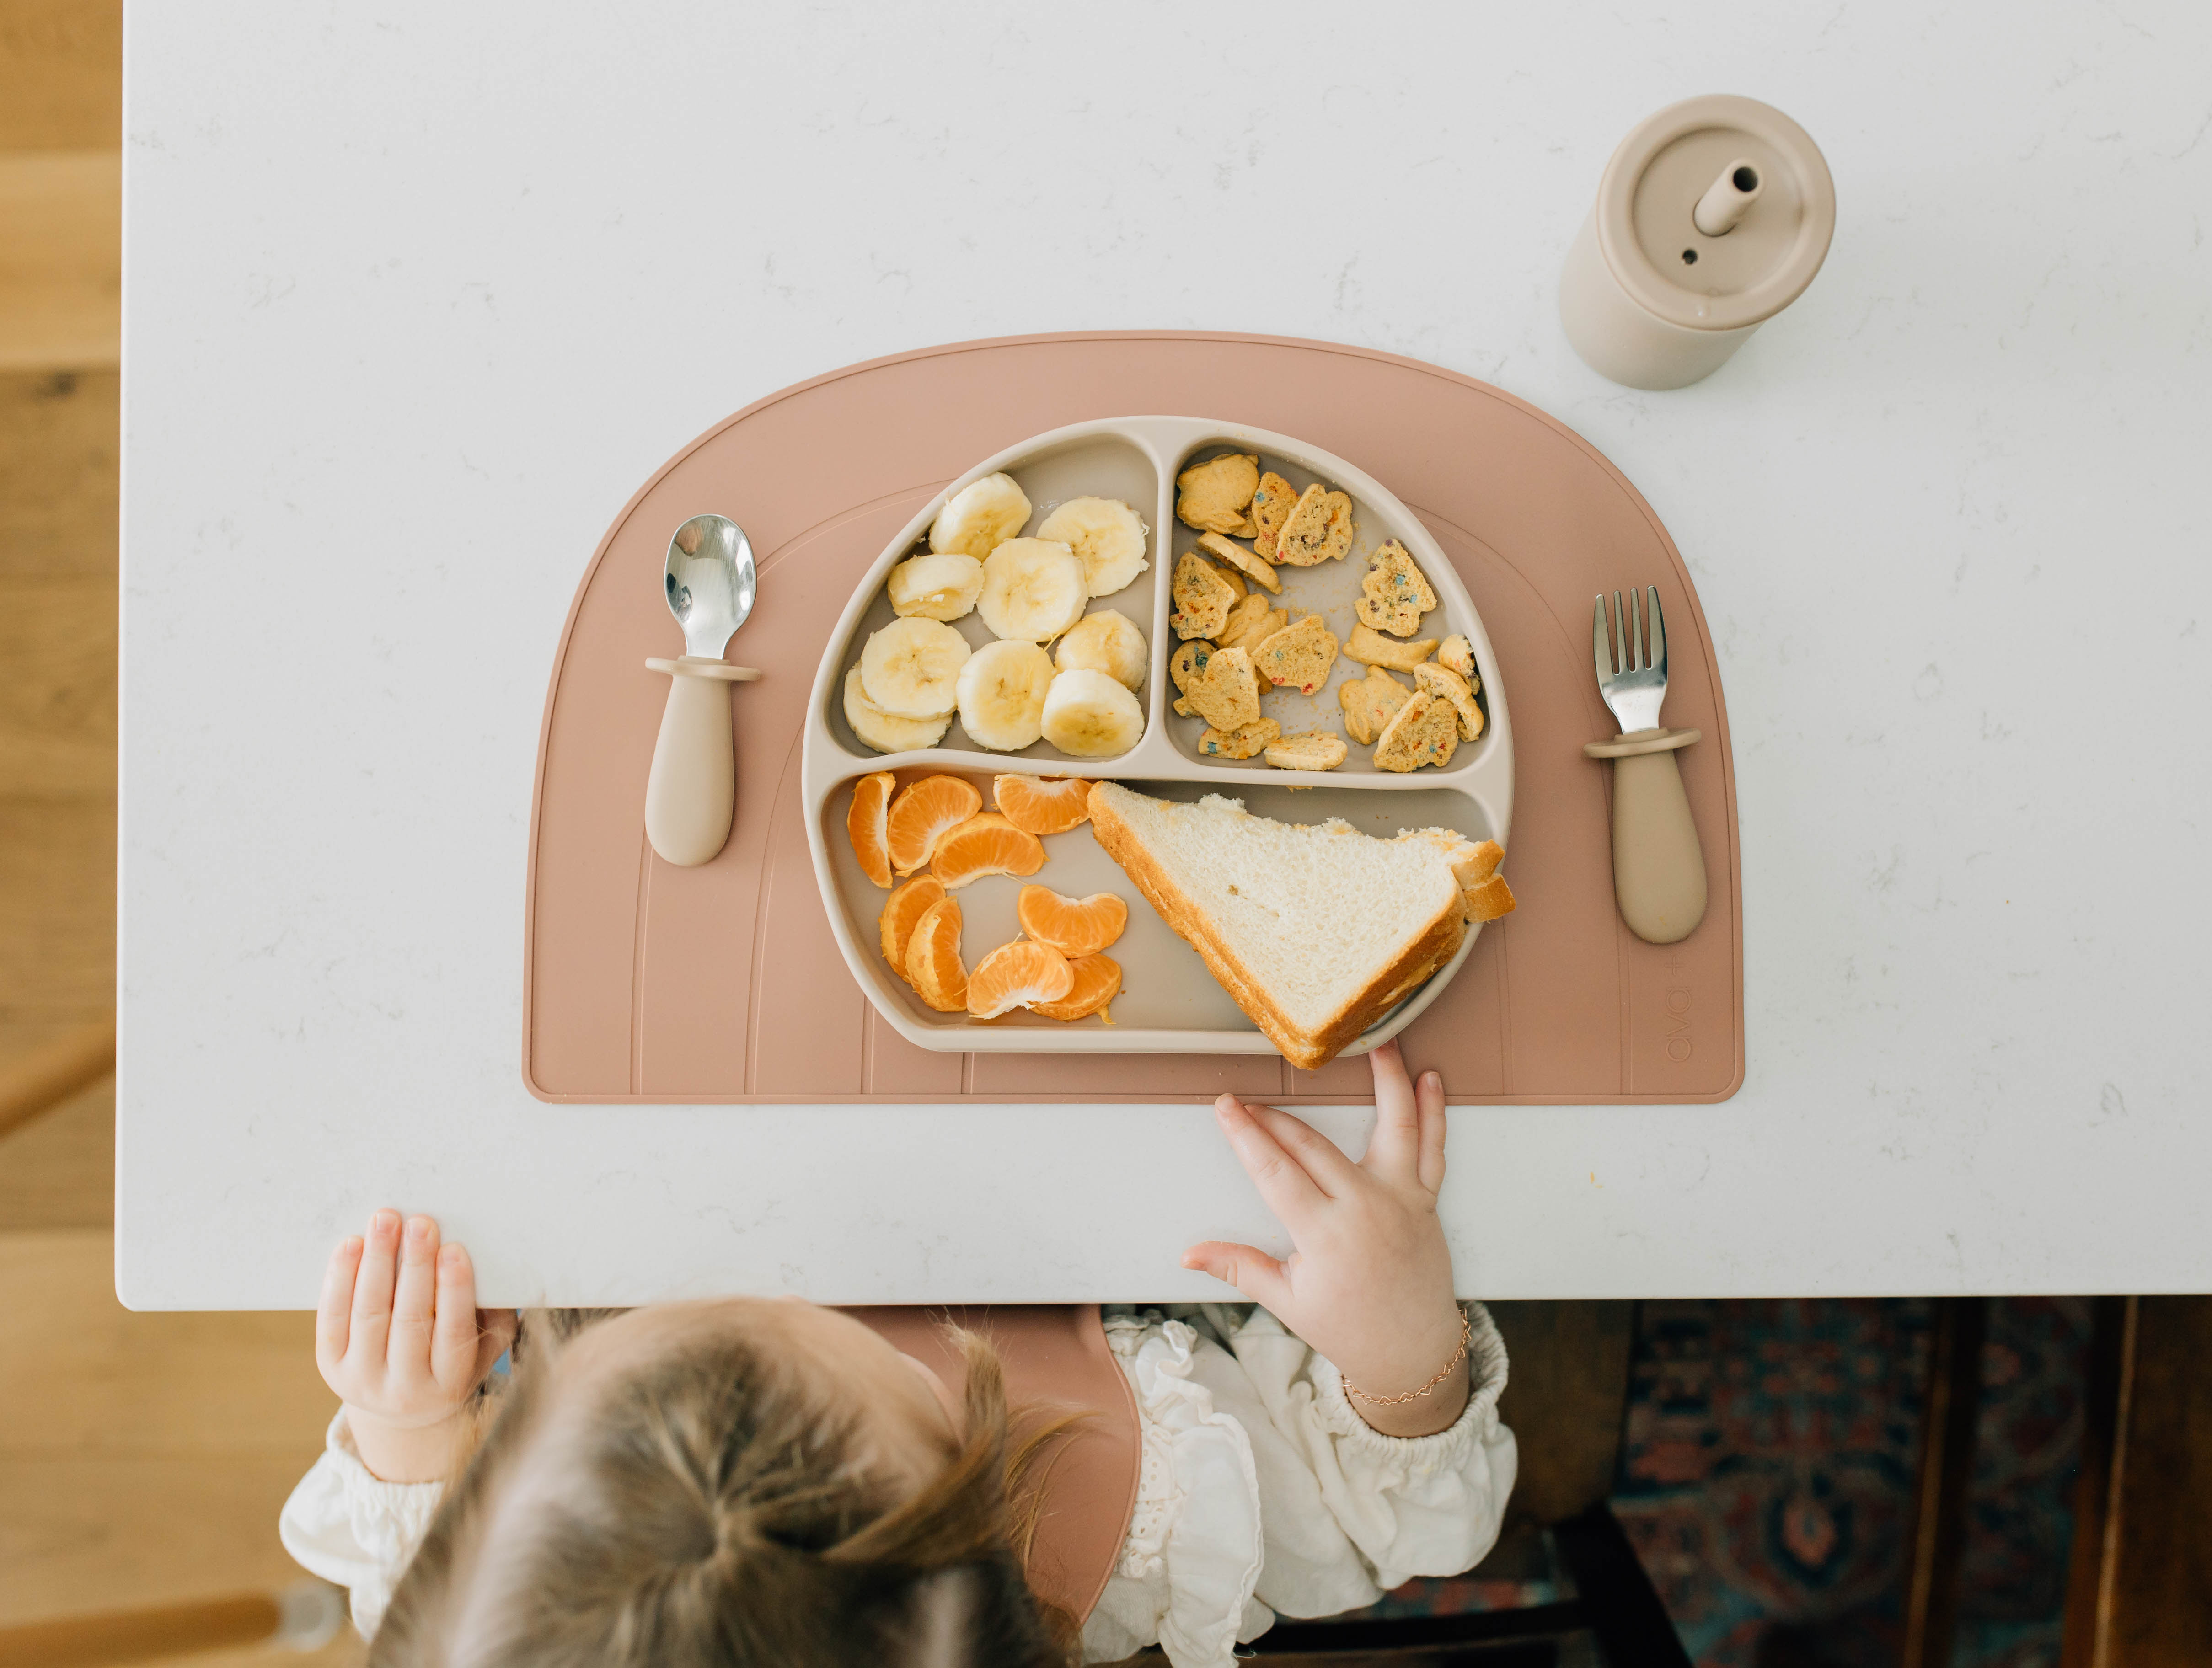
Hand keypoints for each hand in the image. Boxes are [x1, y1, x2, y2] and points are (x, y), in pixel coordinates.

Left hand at [316, 1210, 516, 1481]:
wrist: (404, 1407)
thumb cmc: (455, 1357)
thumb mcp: (486, 1343)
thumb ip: (491, 1309)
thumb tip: (494, 1257)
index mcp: (450, 1383)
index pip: (454, 1334)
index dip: (454, 1291)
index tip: (454, 1249)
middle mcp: (405, 1389)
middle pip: (409, 1321)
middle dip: (415, 1268)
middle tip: (421, 1223)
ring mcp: (363, 1380)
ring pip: (368, 1315)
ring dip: (376, 1262)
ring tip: (385, 1221)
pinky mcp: (330, 1367)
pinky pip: (333, 1319)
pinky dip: (340, 1279)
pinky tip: (351, 1246)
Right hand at [1183, 1042, 1468, 1437]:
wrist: (1413, 1352)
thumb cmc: (1349, 1329)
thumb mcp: (1289, 1302)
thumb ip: (1240, 1267)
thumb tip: (1188, 1254)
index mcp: (1326, 1234)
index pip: (1276, 1171)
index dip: (1246, 1136)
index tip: (1225, 1107)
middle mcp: (1365, 1207)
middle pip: (1313, 1145)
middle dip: (1276, 1117)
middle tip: (1248, 1099)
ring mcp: (1400, 1200)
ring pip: (1395, 1127)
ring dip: (1388, 1082)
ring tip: (1379, 1044)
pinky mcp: (1425, 1201)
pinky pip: (1433, 1150)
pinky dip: (1435, 1112)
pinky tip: (1431, 1080)